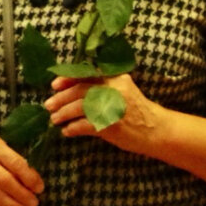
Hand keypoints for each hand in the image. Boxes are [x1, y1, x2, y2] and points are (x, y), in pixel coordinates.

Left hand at [44, 73, 163, 156]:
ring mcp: (112, 108)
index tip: (54, 85)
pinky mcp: (111, 125)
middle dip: (61, 98)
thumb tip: (71, 90)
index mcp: (115, 79)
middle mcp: (113, 90)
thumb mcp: (122, 91)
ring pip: (80, 108)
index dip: (68, 79)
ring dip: (64, 114)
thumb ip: (102, 87)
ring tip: (55, 119)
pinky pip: (85, 125)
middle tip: (48, 105)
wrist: (156, 129)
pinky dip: (73, 128)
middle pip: (80, 91)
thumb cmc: (136, 110)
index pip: (86, 74)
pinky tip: (67, 131)